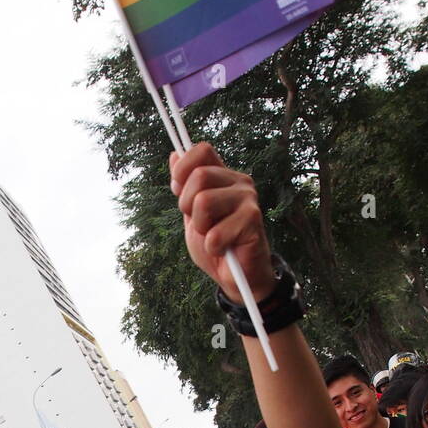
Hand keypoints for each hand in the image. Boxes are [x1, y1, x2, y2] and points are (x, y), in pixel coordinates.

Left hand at [170, 142, 275, 302]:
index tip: (177, 190)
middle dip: (187, 205)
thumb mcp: (192, 214)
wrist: (237, 276)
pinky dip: (212, 247)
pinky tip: (223, 249)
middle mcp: (239, 182)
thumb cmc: (216, 244)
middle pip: (198, 176)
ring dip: (200, 228)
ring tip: (213, 237)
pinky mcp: (253, 220)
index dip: (183, 168)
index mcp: (223, 176)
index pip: (202, 150)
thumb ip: (184, 186)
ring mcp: (248, 199)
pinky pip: (215, 232)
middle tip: (200, 224)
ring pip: (204, 201)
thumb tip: (174, 155)